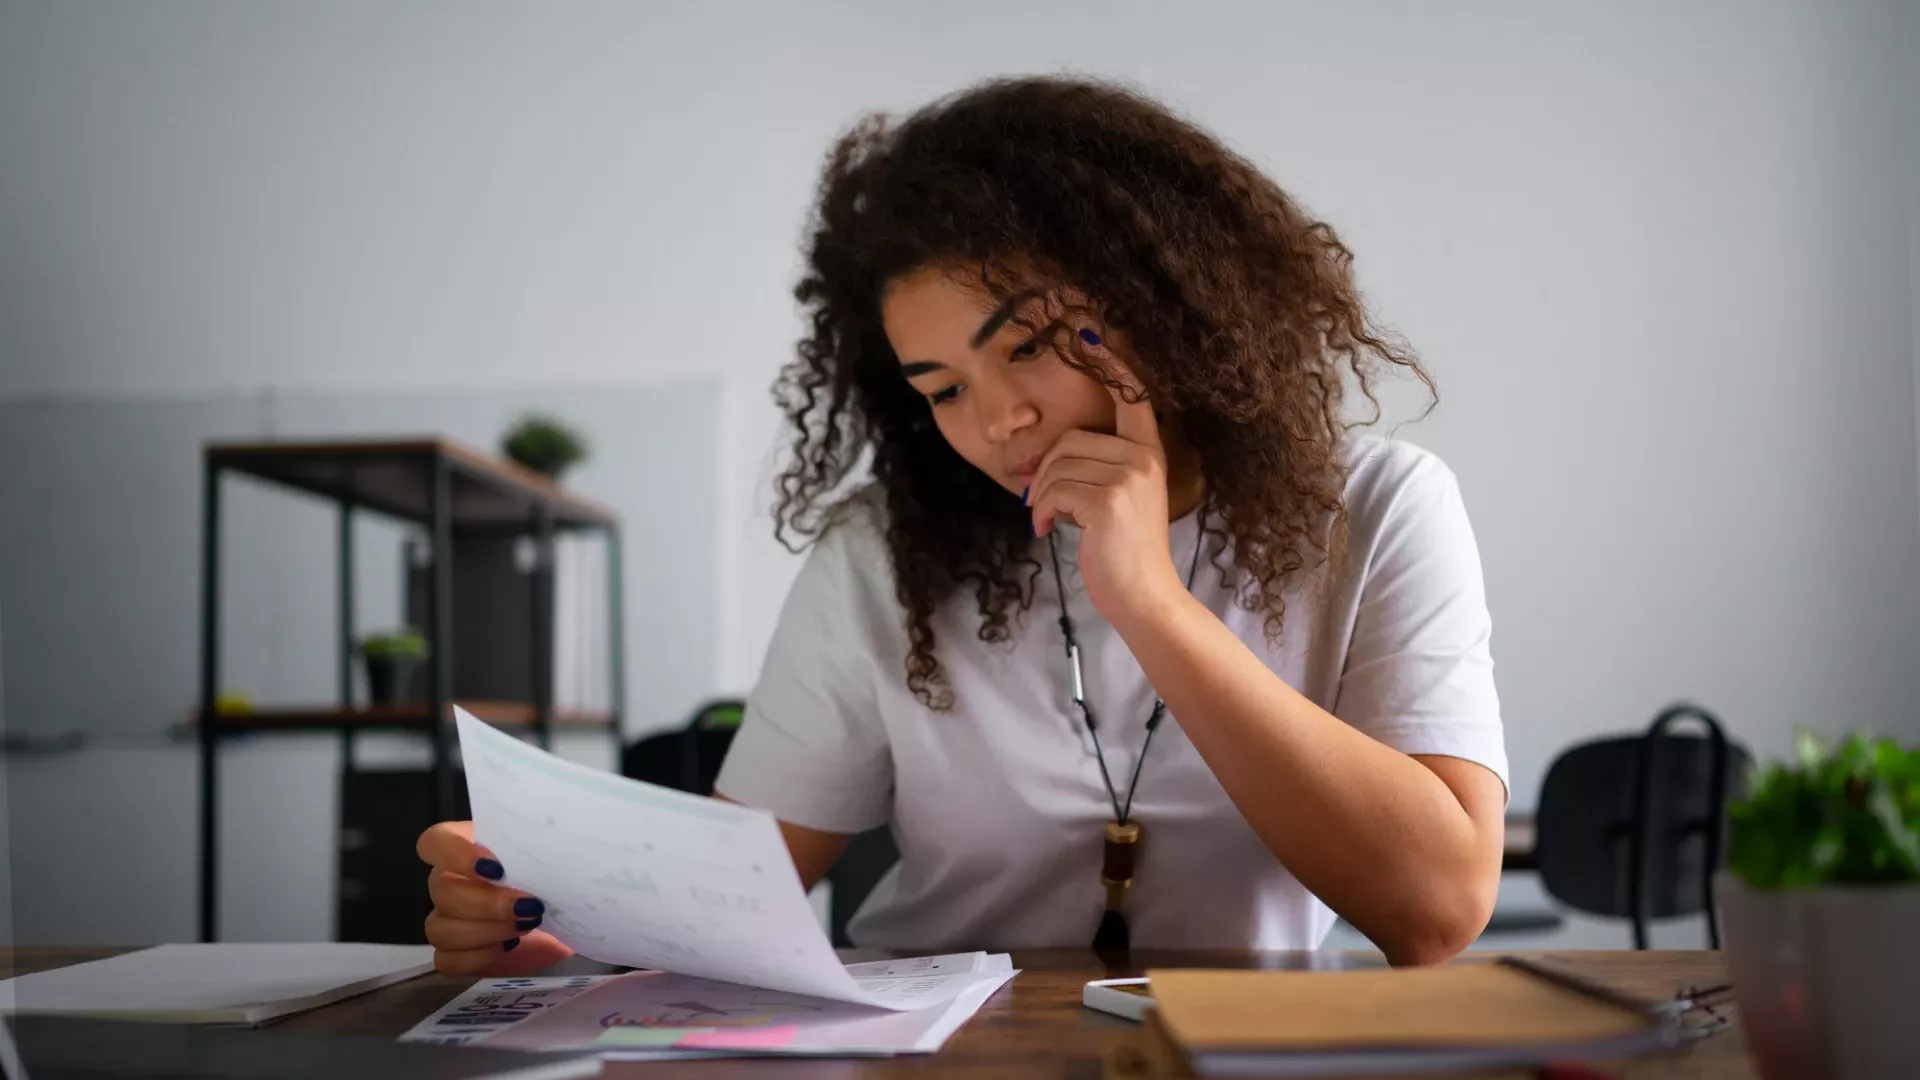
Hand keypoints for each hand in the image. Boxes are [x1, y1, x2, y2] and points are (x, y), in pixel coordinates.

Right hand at [416, 821, 572, 975]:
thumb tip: (551, 851)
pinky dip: (479, 957)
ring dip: (486, 931)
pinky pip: (447, 960)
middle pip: (441, 890)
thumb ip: (540, 848)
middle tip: (529, 906)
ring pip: (439, 928)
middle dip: (487, 903)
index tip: (496, 868)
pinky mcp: (456, 954)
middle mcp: (451, 881)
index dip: (457, 854)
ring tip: (526, 926)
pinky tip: (507, 946)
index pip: (435, 842)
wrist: (571, 919)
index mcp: (469, 847)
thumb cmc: (558, 878)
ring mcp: (448, 919)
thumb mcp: (553, 857)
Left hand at [1026, 378, 1180, 623]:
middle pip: (1071, 439)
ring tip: (1050, 520)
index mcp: (1149, 453)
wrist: (1144, 596)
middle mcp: (1142, 459)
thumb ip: (1097, 471)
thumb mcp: (1120, 501)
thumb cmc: (1124, 552)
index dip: (1111, 363)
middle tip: (1045, 504)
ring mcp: (1128, 477)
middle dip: (1047, 471)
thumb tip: (1045, 464)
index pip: (1133, 397)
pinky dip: (1042, 511)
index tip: (1090, 332)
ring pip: (1058, 465)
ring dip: (1043, 496)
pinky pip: (1055, 490)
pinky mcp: (1108, 500)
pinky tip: (1047, 530)